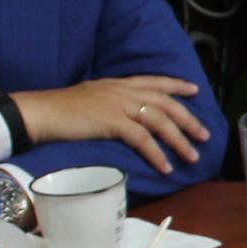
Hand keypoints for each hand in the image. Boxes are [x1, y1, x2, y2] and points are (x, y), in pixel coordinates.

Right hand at [12, 76, 208, 174]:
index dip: (177, 85)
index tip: (195, 90)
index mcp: (119, 83)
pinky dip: (156, 154)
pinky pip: (142, 139)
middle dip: (188, 119)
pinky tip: (165, 167)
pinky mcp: (112, 122)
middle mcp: (123, 91)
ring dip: (178, 141)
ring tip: (192, 157)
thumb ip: (111, 101)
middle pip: (165, 103)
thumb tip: (124, 114)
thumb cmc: (61, 108)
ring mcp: (118, 105)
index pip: (154, 81)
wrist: (42, 111)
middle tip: (204, 135)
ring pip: (159, 121)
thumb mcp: (92, 97)